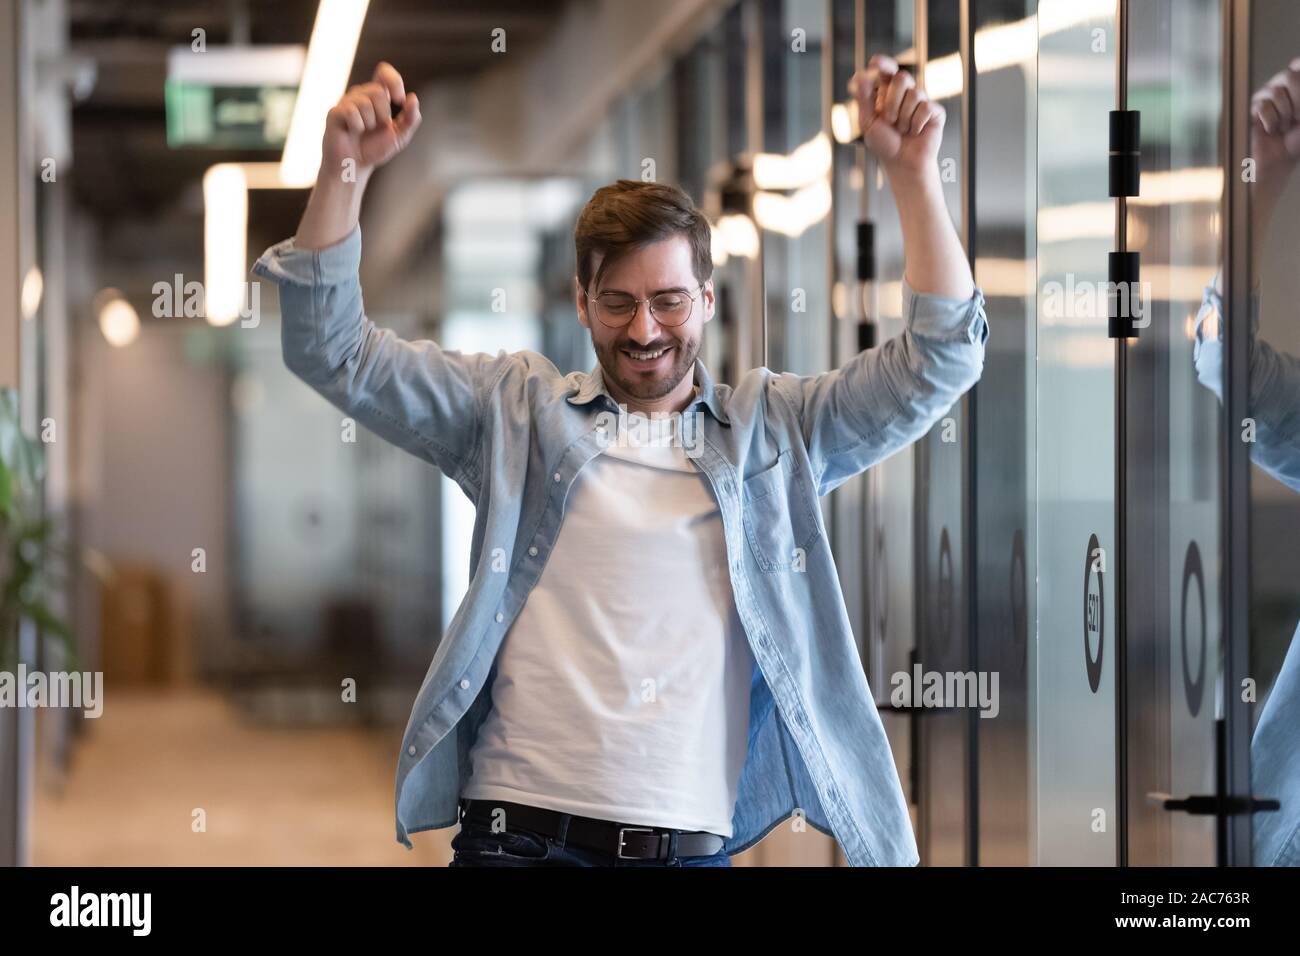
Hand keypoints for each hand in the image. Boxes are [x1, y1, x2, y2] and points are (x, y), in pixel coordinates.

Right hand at [320, 61, 421, 181]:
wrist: (355, 166)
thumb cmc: (375, 149)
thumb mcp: (400, 136)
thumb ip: (411, 119)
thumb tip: (413, 98)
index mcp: (377, 96)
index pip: (384, 72)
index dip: (394, 81)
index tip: (400, 100)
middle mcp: (361, 95)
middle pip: (378, 91)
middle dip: (383, 114)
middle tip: (375, 127)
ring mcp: (346, 102)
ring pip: (365, 102)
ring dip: (369, 123)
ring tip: (363, 131)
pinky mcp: (335, 112)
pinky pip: (351, 112)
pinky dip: (357, 126)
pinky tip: (352, 132)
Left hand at [848, 55, 944, 173]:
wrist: (902, 163)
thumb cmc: (884, 144)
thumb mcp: (868, 122)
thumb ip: (863, 99)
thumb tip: (859, 75)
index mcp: (888, 92)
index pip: (887, 71)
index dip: (883, 64)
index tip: (875, 62)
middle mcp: (905, 93)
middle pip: (903, 78)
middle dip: (892, 101)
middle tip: (889, 120)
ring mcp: (921, 101)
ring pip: (915, 93)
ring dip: (903, 117)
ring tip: (902, 130)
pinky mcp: (935, 111)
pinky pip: (926, 107)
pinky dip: (916, 123)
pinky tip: (916, 132)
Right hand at [1250, 57, 1299, 190]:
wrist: (1280, 160)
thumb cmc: (1297, 141)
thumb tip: (1296, 74)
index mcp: (1296, 87)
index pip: (1297, 64)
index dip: (1299, 69)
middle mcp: (1282, 89)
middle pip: (1288, 75)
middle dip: (1298, 98)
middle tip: (1298, 117)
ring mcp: (1266, 98)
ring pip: (1275, 91)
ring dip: (1284, 112)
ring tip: (1284, 126)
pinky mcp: (1252, 110)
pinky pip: (1262, 106)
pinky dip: (1271, 120)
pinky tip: (1271, 129)